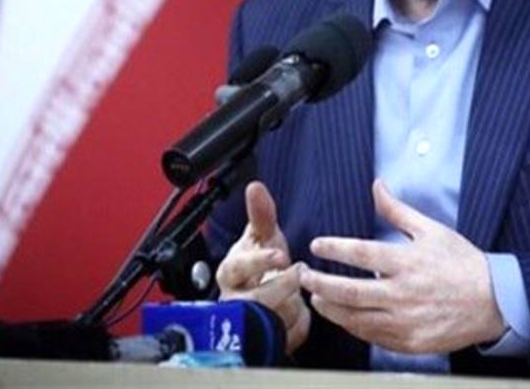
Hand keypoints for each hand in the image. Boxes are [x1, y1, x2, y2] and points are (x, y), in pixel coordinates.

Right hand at [215, 181, 310, 353]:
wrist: (265, 299)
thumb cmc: (262, 266)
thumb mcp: (264, 238)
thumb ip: (261, 214)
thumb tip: (255, 186)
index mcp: (230, 272)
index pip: (236, 267)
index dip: (258, 261)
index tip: (280, 255)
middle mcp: (233, 300)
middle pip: (256, 299)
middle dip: (282, 286)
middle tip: (298, 272)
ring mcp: (247, 324)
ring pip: (275, 318)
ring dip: (293, 305)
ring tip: (296, 294)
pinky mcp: (264, 342)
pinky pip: (289, 336)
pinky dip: (299, 324)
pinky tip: (297, 314)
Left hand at [301, 179, 505, 353]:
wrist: (494, 301)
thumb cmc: (462, 262)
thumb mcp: (432, 230)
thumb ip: (398, 211)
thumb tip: (377, 186)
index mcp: (407, 262)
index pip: (361, 254)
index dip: (335, 249)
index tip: (317, 245)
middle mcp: (403, 293)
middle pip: (350, 292)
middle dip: (320, 285)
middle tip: (303, 276)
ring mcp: (406, 321)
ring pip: (357, 319)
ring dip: (332, 310)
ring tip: (317, 300)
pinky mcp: (411, 342)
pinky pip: (374, 337)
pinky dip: (355, 328)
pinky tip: (345, 318)